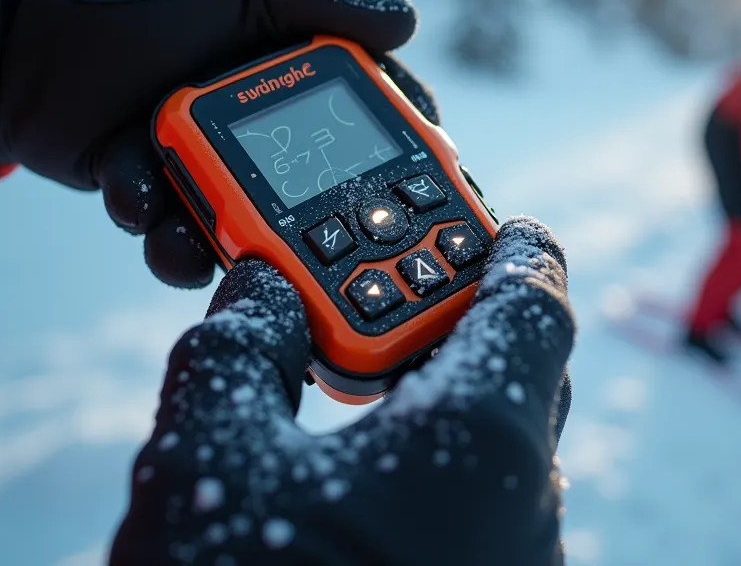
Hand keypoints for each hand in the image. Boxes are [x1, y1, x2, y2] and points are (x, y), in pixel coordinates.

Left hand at [0, 0, 434, 288]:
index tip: (430, 185)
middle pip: (319, 197)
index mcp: (290, 79)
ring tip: (200, 234)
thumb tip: (410, 21)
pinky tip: (134, 192)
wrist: (21, 34)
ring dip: (232, 245)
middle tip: (328, 248)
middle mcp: (258, 132)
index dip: (403, 158)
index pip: (367, 123)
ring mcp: (208, 171)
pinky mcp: (156, 200)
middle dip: (325, 229)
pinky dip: (156, 227)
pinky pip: (173, 238)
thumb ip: (323, 1)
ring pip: (249, 234)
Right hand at [109, 218, 574, 565]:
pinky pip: (488, 517)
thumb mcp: (204, 457)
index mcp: (482, 442)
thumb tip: (260, 291)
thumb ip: (237, 348)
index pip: (536, 303)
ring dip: (449, 402)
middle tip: (399, 294)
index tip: (503, 223)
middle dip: (466, 322)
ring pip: (507, 456)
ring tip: (363, 381)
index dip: (515, 249)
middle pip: (526, 376)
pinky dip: (444, 473)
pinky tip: (367, 487)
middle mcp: (526, 510)